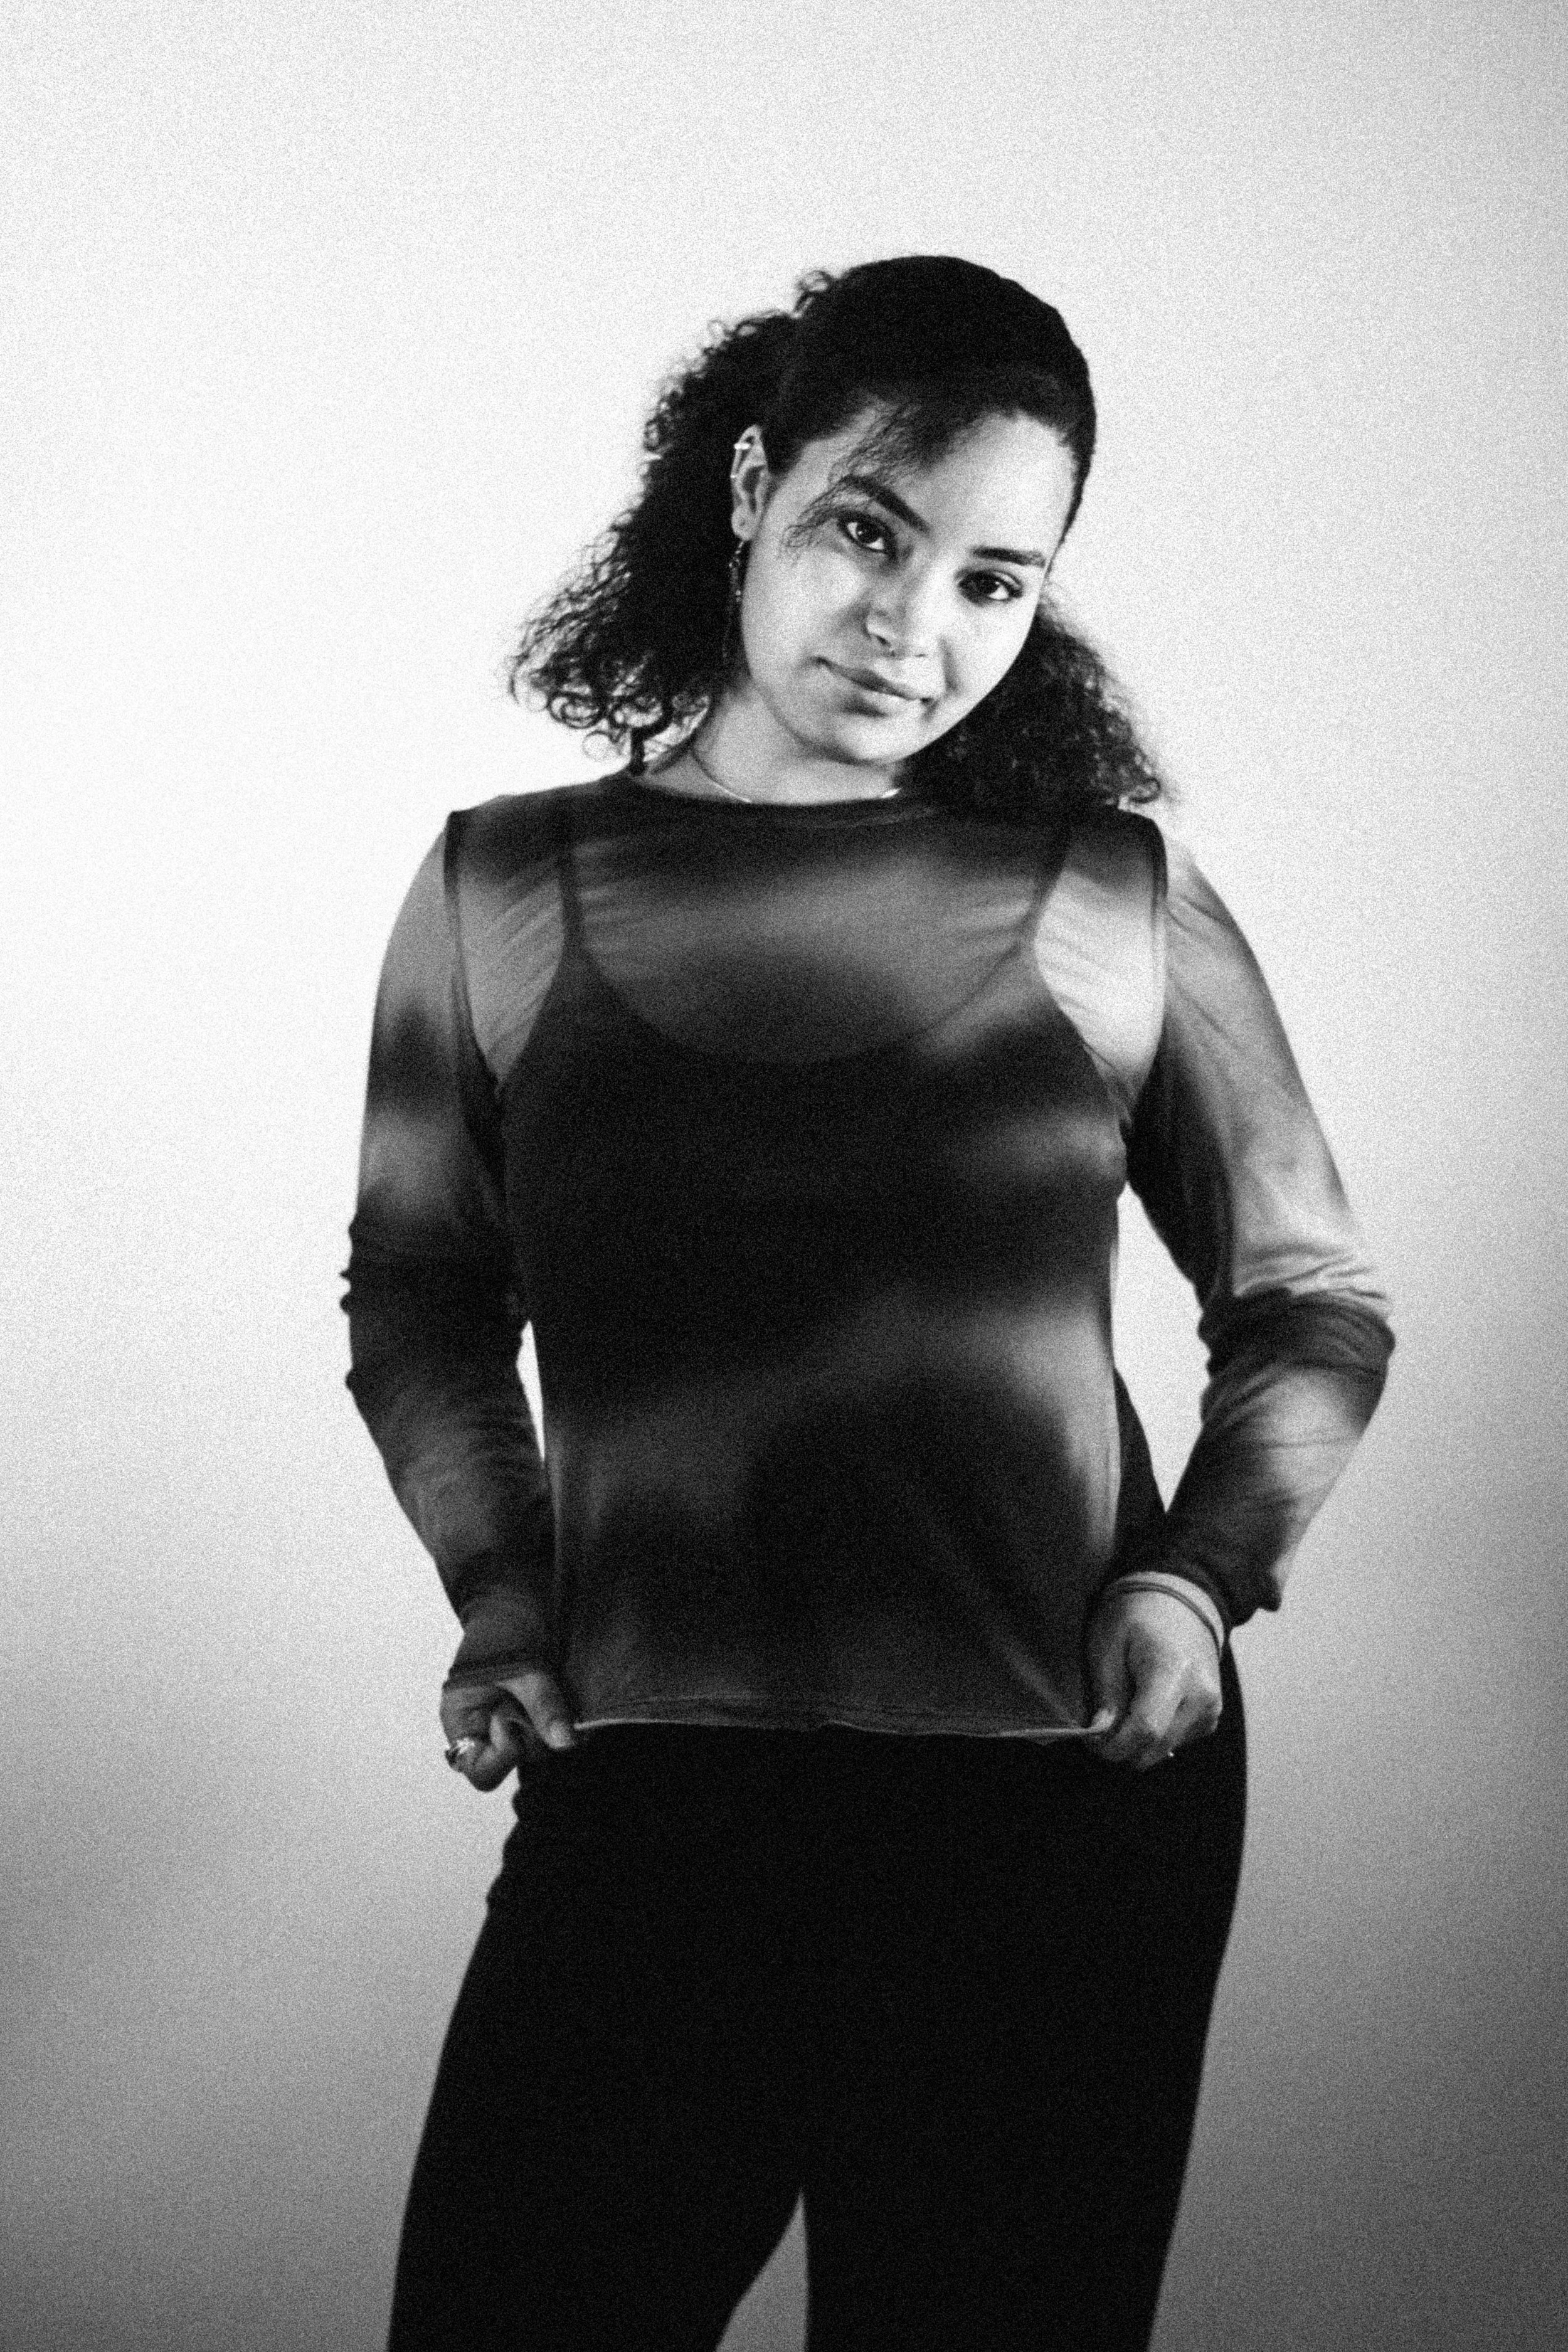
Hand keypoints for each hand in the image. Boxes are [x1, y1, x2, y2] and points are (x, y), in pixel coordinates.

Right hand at [440, 1586, 576, 1791]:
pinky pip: (549, 1735)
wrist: (517, 1598)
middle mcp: (482, 1730)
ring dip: (551, 1726)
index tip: (514, 1721)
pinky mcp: (532, 1717)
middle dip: (532, 1737)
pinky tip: (566, 1700)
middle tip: (538, 1697)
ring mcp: (508, 1725)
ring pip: (536, 1751)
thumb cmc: (506, 1628)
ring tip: (552, 1689)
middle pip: (511, 1764)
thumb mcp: (524, 1666)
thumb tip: (566, 1744)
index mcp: (462, 1719)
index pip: (479, 1769)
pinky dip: (562, 1722)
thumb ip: (543, 1705)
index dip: (503, 1756)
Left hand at [1085, 1586, 1222, 1769]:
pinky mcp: (1211, 1718)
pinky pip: (1176, 1742)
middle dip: (1122, 1747)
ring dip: (1138, 1741)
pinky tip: (1147, 1704)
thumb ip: (1106, 1693)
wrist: (1181, 1602)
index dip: (1113, 1745)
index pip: (1145, 1730)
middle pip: (1154, 1748)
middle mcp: (1201, 1696)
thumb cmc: (1137, 1617)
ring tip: (1126, 1704)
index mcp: (1174, 1671)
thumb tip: (1101, 1734)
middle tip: (1101, 1725)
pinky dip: (1155, 1734)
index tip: (1092, 1740)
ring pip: (1163, 1750)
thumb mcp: (1108, 1645)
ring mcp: (1211, 1709)